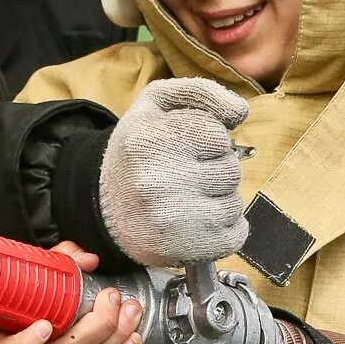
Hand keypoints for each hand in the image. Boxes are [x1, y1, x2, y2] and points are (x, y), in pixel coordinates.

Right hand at [0, 242, 143, 343]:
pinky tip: (131, 340)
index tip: (44, 325)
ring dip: (114, 339)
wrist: (21, 334)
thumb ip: (57, 263)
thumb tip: (88, 260)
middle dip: (96, 325)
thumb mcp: (29, 281)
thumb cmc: (23, 306)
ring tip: (130, 313)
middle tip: (112, 298)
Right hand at [98, 77, 248, 266]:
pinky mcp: (186, 250)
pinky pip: (237, 234)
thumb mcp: (157, 104)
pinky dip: (224, 228)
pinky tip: (196, 220)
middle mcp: (156, 182)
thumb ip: (201, 93)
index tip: (184, 148)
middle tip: (183, 175)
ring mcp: (172, 221)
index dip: (209, 140)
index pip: (219, 136)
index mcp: (148, 141)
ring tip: (188, 198)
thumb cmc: (138, 151)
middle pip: (231, 171)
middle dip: (215, 170)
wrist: (104, 207)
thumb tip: (240, 111)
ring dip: (219, 200)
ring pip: (235, 203)